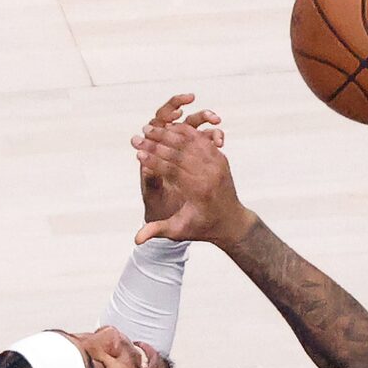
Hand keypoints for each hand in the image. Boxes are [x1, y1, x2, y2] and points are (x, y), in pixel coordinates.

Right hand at [132, 118, 252, 247]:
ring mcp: (218, 164)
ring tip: (147, 129)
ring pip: (189, 142)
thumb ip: (158, 231)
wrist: (232, 222)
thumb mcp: (180, 231)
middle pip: (179, 153)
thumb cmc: (202, 228)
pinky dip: (184, 131)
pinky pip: (201, 139)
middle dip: (155, 144)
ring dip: (167, 133)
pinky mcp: (221, 158)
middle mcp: (210, 175)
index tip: (136, 154)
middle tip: (136, 138)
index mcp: (199, 192)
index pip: (172, 170)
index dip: (153, 161)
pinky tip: (167, 126)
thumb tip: (136, 240)